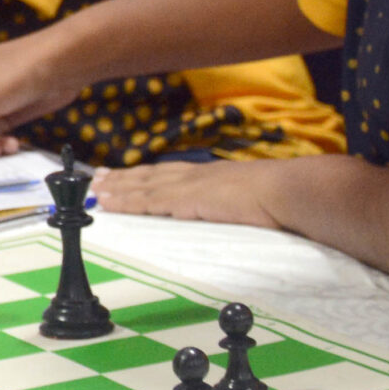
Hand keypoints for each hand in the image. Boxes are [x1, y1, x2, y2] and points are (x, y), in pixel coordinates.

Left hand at [93, 159, 293, 230]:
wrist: (291, 192)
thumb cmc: (284, 199)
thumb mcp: (257, 200)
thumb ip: (243, 205)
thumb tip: (246, 215)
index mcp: (214, 176)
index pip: (174, 174)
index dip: (149, 174)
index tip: (130, 174)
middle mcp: (198, 176)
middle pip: (152, 175)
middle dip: (124, 177)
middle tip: (99, 177)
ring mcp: (192, 186)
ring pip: (145, 186)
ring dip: (119, 189)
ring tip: (97, 191)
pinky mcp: (188, 199)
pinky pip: (150, 201)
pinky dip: (128, 201)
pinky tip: (111, 203)